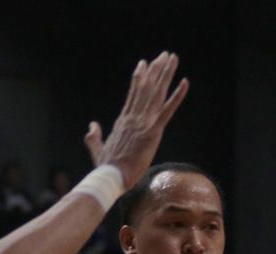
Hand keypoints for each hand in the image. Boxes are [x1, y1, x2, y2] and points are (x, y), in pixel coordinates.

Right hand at [85, 52, 188, 186]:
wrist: (111, 176)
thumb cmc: (105, 167)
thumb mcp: (97, 148)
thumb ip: (94, 136)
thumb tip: (91, 126)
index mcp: (123, 121)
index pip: (133, 94)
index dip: (140, 78)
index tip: (145, 64)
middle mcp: (133, 117)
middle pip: (146, 87)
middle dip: (155, 70)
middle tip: (164, 55)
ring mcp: (144, 122)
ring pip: (156, 93)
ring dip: (165, 74)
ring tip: (172, 58)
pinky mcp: (153, 132)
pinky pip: (168, 110)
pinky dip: (177, 95)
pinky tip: (185, 82)